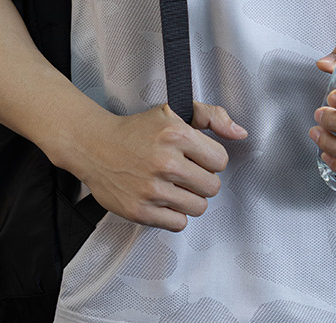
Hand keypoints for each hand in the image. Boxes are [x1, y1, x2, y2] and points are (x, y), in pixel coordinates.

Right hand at [74, 101, 247, 230]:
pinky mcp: (140, 211)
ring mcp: (152, 189)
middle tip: (185, 172)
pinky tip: (164, 198)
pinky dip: (174, 214)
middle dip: (202, 179)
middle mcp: (165, 162)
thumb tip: (239, 133)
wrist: (96, 146)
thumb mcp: (175, 111)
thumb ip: (212, 116)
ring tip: (175, 185)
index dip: (211, 159)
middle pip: (212, 187)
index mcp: (176, 135)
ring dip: (190, 198)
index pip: (221, 161)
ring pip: (198, 207)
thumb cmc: (137, 130)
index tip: (198, 156)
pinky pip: (178, 224)